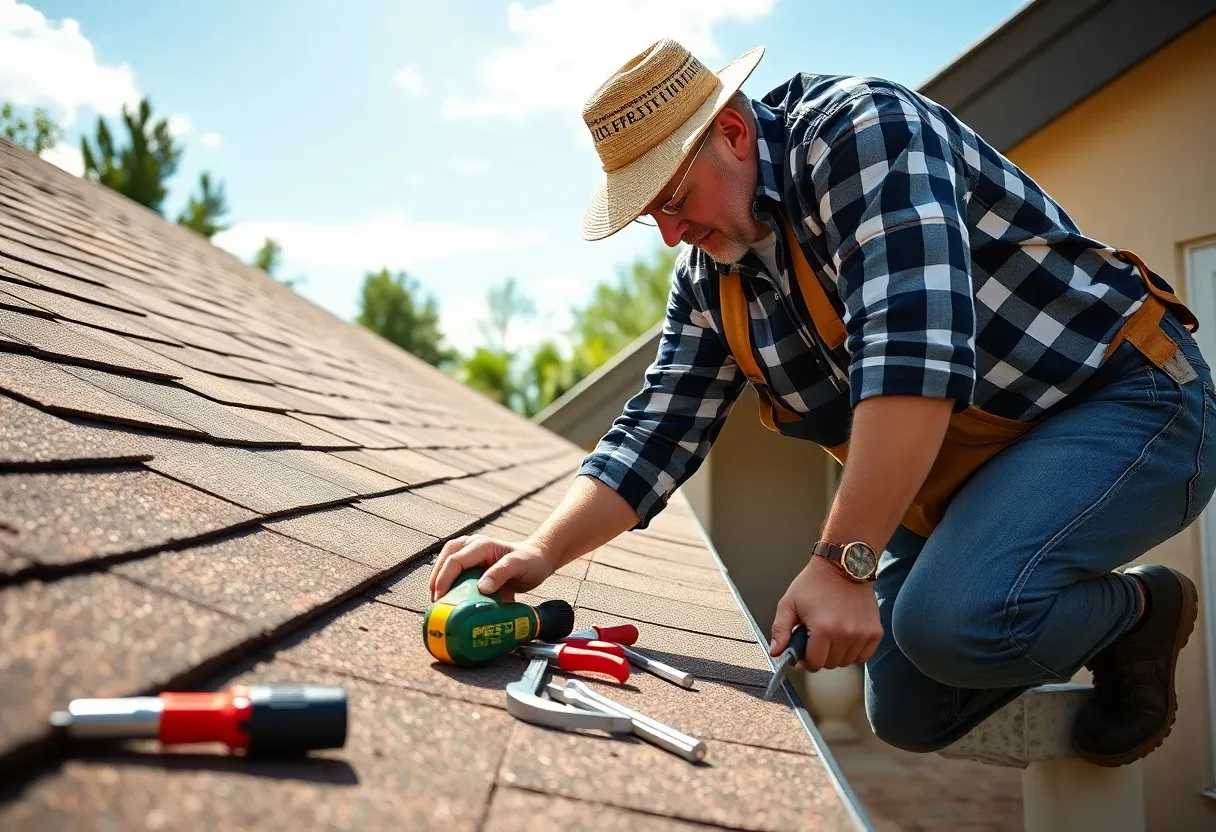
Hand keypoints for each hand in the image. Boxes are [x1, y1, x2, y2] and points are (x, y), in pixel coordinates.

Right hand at [428, 534, 554, 602]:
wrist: (537, 559)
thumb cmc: (530, 562)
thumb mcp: (519, 567)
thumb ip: (501, 574)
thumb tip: (482, 588)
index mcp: (482, 546)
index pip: (455, 561)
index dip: (444, 579)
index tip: (440, 598)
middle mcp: (473, 545)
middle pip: (445, 558)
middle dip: (436, 579)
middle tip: (435, 601)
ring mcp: (470, 550)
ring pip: (445, 560)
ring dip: (438, 578)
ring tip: (436, 598)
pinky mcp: (470, 559)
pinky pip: (452, 566)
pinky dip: (445, 579)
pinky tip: (446, 594)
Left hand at [769, 557, 882, 671]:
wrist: (843, 566)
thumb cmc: (815, 583)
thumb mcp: (789, 603)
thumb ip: (780, 630)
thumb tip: (775, 653)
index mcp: (822, 629)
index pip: (814, 664)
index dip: (805, 660)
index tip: (804, 649)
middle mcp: (845, 634)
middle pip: (830, 664)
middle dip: (820, 654)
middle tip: (816, 636)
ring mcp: (862, 634)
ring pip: (846, 661)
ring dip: (837, 653)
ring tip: (831, 633)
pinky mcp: (875, 632)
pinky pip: (863, 656)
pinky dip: (854, 651)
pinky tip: (846, 635)